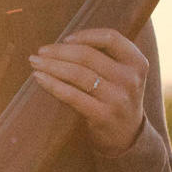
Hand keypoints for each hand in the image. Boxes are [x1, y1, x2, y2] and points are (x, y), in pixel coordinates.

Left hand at [29, 26, 147, 156]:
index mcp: (137, 62)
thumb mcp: (122, 74)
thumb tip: (62, 43)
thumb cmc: (117, 97)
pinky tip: (39, 78)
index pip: (111, 38)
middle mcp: (130, 78)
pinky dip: (52, 84)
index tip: (65, 39)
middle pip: (88, 55)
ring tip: (35, 62)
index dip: (86, 35)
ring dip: (51, 65)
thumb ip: (104, 57)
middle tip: (40, 51)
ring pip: (78, 73)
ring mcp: (117, 98)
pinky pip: (72, 95)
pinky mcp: (102, 115)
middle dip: (59, 51)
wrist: (128, 136)